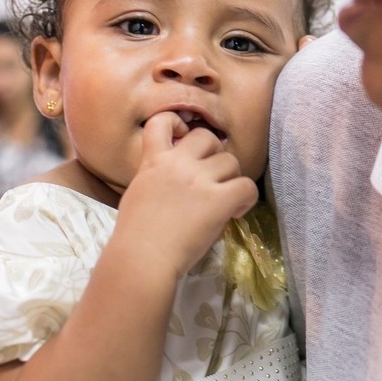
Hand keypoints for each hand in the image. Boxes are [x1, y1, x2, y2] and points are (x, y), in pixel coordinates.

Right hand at [113, 111, 258, 277]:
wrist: (141, 259)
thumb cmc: (134, 236)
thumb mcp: (139, 192)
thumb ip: (158, 177)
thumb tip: (179, 182)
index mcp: (153, 161)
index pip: (162, 121)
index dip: (178, 124)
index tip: (184, 139)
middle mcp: (177, 163)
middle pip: (208, 137)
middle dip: (214, 154)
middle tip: (212, 179)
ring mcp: (199, 179)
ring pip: (231, 161)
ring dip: (231, 179)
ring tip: (225, 200)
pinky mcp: (218, 199)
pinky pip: (247, 186)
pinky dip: (246, 198)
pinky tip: (236, 212)